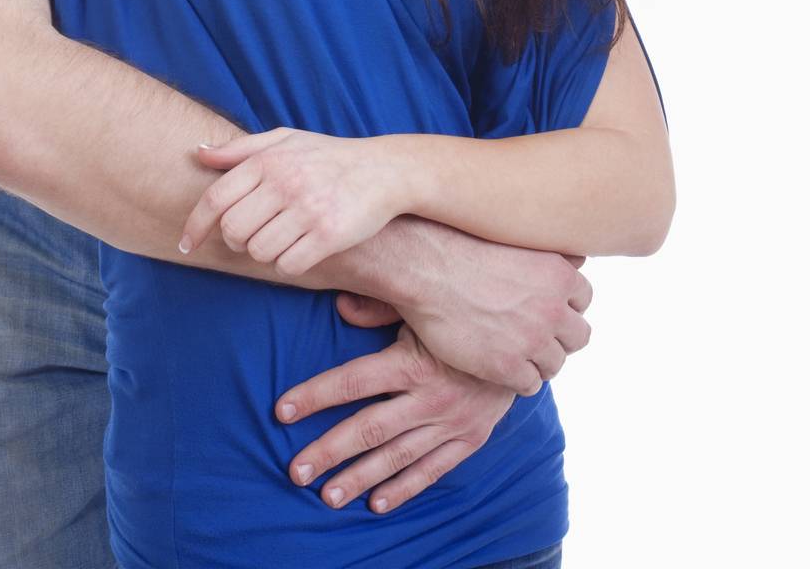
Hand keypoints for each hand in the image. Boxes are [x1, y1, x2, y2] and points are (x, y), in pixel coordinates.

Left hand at [179, 128, 402, 276]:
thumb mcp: (285, 140)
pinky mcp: (329, 235)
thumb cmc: (327, 156)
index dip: (195, 225)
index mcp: (268, 160)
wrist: (383, 171)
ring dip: (265, 252)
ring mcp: (307, 209)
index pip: (216, 198)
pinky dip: (288, 264)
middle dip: (236, 240)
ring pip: (259, 251)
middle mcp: (285, 183)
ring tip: (282, 238)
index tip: (186, 245)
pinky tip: (301, 249)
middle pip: (233, 231)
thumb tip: (197, 152)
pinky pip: (288, 265)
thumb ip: (240, 149)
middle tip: (251, 236)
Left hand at [275, 318, 515, 513]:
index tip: (282, 410)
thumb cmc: (463, 313)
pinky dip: (404, 488)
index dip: (315, 395)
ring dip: (360, 478)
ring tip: (327, 495)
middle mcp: (430, 397)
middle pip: (368, 429)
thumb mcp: (423, 303)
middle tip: (295, 470)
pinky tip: (377, 504)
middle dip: (329, 450)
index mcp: (413, 361)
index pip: (352, 382)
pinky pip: (433, 470)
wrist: (527, 335)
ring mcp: (452, 422)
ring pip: (397, 457)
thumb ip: (380, 307)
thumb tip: (340, 306)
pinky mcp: (470, 438)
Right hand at [379, 222, 592, 396]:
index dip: (562, 304)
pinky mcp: (507, 367)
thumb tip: (577, 257)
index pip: (583, 299)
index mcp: (559, 275)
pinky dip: (517, 378)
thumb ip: (550, 252)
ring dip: (537, 359)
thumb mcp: (516, 238)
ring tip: (513, 351)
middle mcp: (553, 309)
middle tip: (532, 332)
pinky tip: (499, 364)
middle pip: (578, 336)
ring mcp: (532, 340)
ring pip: (555, 364)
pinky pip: (529, 385)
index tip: (544, 306)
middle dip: (557, 336)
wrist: (425, 267)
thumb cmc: (462, 244)